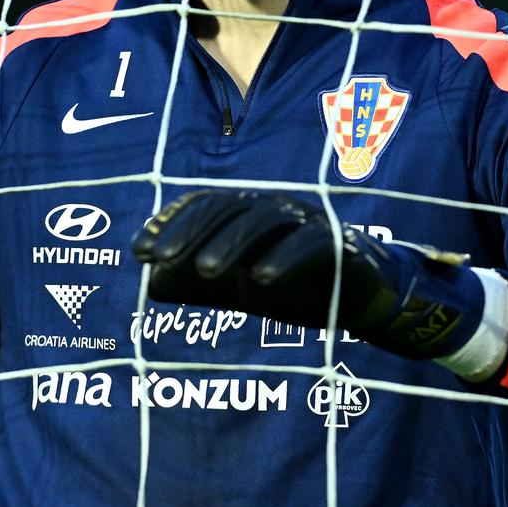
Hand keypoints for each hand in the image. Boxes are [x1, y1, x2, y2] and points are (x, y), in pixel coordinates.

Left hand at [131, 189, 489, 361]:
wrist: (369, 300)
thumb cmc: (299, 287)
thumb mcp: (241, 290)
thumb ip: (200, 286)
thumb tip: (151, 286)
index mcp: (252, 212)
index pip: (206, 205)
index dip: (171, 223)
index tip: (138, 252)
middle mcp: (279, 208)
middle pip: (231, 206)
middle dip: (193, 231)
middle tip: (161, 260)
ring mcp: (312, 221)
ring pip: (266, 218)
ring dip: (232, 243)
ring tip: (204, 273)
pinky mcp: (342, 242)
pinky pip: (311, 243)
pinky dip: (284, 259)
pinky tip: (259, 282)